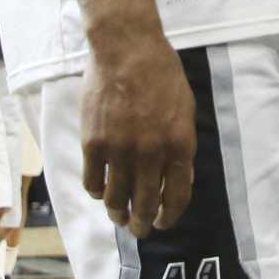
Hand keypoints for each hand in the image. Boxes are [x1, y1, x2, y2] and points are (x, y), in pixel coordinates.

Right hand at [82, 29, 195, 239]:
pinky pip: (93, 182)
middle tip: (140, 229)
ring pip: (116, 199)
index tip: (164, 222)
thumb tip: (180, 177)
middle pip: (146, 203)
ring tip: (118, 216)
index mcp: (179, 145)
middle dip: (144, 223)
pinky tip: (100, 190)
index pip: (178, 196)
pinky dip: (96, 192)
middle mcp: (151, 154)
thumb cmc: (161, 73)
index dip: (170, 215)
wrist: (126, 49)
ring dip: (118, 213)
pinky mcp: (93, 144)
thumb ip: (182, 145)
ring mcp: (120, 151)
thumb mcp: (185, 108)